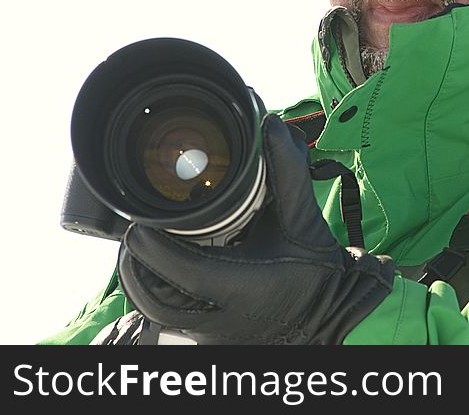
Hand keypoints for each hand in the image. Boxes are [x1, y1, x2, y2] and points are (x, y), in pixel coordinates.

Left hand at [117, 113, 394, 343]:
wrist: (333, 316)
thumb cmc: (318, 273)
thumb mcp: (304, 222)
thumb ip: (288, 174)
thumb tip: (274, 127)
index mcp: (242, 287)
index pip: (182, 271)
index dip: (153, 247)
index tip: (137, 227)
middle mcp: (222, 319)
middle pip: (154, 300)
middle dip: (137, 267)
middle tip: (135, 236)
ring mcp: (212, 335)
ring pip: (156, 314)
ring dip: (146, 282)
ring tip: (145, 251)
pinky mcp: (208, 341)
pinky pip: (170, 322)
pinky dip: (162, 296)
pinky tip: (165, 275)